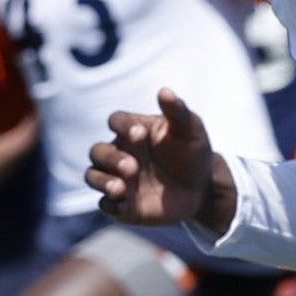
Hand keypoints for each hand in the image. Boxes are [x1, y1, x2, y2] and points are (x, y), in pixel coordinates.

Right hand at [86, 89, 218, 226]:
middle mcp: (120, 153)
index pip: (116, 122)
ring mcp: (118, 178)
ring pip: (93, 176)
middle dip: (111, 158)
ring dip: (103, 181)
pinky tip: (124, 204)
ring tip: (120, 188)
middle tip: (132, 166)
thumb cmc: (192, 153)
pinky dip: (110, 203)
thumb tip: (165, 91)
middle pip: (98, 151)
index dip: (123, 126)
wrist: (202, 189)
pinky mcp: (121, 203)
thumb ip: (177, 112)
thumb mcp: (191, 131)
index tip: (140, 133)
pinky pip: (105, 203)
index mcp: (134, 131)